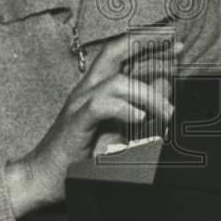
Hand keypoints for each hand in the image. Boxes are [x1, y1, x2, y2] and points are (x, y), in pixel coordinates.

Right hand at [5, 32, 181, 218]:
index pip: (122, 51)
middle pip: (115, 51)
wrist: (42, 177)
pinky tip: (141, 118)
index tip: (177, 43)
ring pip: (117, 82)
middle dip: (148, 43)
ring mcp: (79, 103)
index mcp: (95, 85)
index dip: (148, 42)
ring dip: (148, 94)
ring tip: (168, 113)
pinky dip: (124, 109)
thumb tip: (166, 86)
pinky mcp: (75, 123)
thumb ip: (141, 104)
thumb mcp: (119, 126)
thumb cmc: (81, 154)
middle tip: (179, 47)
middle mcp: (86, 87)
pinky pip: (101, 106)